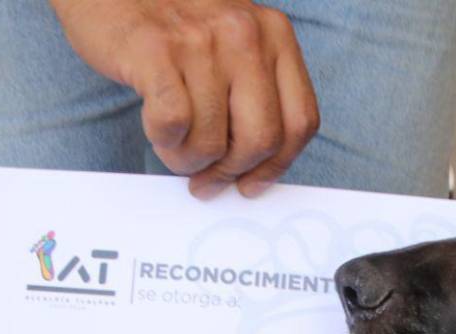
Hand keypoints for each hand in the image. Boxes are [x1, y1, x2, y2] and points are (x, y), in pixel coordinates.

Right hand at [50, 0, 319, 198]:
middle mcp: (246, 35)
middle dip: (231, 173)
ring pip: (212, 142)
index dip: (277, 166)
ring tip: (174, 149)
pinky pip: (173, 124)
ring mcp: (202, 41)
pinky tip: (157, 129)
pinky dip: (164, 141)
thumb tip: (256, 170)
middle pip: (262, 140)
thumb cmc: (174, 26)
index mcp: (276, 35)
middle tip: (206, 180)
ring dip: (189, 162)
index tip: (251, 184)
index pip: (300, 122)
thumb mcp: (234, 45)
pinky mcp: (155, 50)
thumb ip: (255, 93)